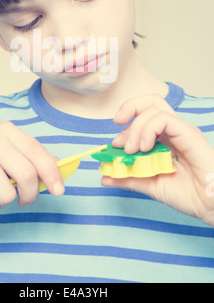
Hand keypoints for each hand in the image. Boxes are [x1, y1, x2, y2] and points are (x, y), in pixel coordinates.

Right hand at [0, 121, 63, 233]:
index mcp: (6, 131)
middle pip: (27, 175)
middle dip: (30, 195)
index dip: (52, 173)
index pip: (37, 152)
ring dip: (4, 201)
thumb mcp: (7, 155)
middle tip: (24, 200)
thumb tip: (59, 165)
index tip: (59, 190)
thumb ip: (31, 158)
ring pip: (9, 194)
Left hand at [102, 95, 213, 226]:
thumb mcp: (150, 185)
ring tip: (132, 150)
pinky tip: (144, 148)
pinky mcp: (188, 133)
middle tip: (118, 131)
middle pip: (150, 102)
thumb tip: (104, 176)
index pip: (142, 115)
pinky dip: (147, 129)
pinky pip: (163, 118)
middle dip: (128, 108)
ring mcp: (181, 130)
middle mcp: (172, 131)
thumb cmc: (188, 194)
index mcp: (164, 139)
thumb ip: (128, 178)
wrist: (210, 205)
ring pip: (154, 108)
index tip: (113, 145)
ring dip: (136, 128)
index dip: (125, 126)